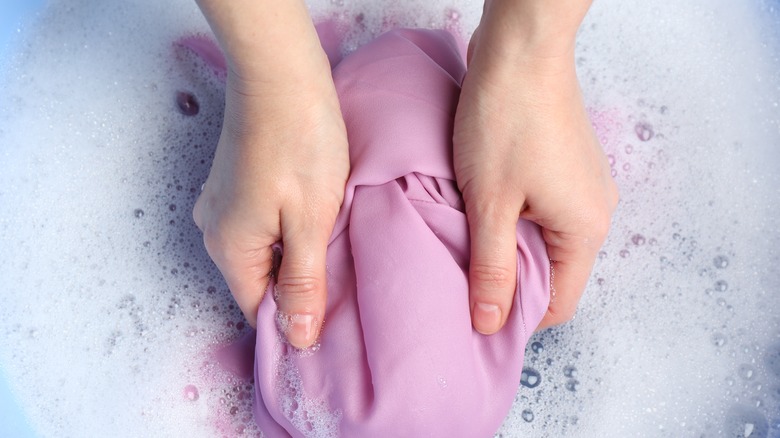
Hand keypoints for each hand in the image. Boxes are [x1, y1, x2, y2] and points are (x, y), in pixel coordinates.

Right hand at [193, 63, 348, 348]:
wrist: (281, 75)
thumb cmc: (300, 144)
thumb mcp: (310, 222)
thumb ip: (303, 282)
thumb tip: (298, 338)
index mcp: (229, 248)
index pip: (258, 310)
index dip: (295, 318)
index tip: (333, 313)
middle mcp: (215, 231)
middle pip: (259, 282)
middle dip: (299, 285)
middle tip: (342, 271)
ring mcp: (222, 205)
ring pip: (263, 253)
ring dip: (296, 255)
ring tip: (333, 240)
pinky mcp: (235, 185)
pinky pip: (261, 227)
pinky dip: (288, 231)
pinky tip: (315, 216)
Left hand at [454, 1, 617, 333]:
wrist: (521, 49)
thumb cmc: (505, 121)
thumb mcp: (490, 203)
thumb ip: (491, 268)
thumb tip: (489, 322)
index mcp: (586, 229)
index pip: (558, 303)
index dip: (517, 316)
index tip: (476, 316)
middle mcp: (596, 211)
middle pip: (552, 271)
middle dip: (509, 280)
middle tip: (463, 277)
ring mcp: (585, 185)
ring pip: (544, 239)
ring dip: (507, 246)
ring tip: (467, 240)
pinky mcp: (568, 165)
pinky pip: (543, 209)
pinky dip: (514, 218)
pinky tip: (482, 208)